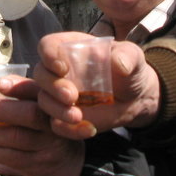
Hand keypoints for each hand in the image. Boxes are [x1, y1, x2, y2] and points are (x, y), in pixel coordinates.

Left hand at [0, 76, 84, 175]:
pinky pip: (11, 158)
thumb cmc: (46, 133)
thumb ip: (21, 99)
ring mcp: (49, 146)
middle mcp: (55, 123)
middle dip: (1, 110)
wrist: (69, 168)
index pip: (38, 91)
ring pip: (16, 137)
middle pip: (30, 114)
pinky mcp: (39, 166)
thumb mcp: (43, 113)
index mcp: (54, 104)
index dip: (18, 86)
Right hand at [34, 34, 161, 138]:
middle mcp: (59, 70)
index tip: (62, 67)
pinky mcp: (64, 116)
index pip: (47, 45)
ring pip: (44, 101)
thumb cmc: (129, 69)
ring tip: (78, 117)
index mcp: (70, 48)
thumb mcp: (133, 57)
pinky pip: (56, 125)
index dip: (48, 54)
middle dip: (52, 86)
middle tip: (72, 96)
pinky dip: (70, 130)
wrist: (135, 97)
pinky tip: (89, 129)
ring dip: (57, 110)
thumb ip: (126, 56)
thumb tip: (119, 62)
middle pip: (40, 74)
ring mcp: (58, 94)